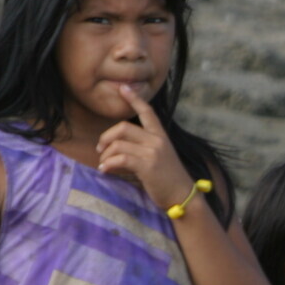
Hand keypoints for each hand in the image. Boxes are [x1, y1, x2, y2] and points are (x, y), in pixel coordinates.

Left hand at [96, 85, 193, 209]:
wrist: (183, 196)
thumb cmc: (169, 180)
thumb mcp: (159, 158)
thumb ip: (143, 148)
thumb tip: (116, 149)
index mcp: (161, 136)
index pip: (147, 112)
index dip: (134, 99)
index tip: (123, 88)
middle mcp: (157, 140)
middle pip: (123, 127)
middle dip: (106, 137)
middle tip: (100, 149)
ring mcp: (152, 152)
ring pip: (118, 144)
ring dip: (105, 155)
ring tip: (104, 165)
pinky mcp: (147, 165)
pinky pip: (120, 158)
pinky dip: (108, 165)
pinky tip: (106, 171)